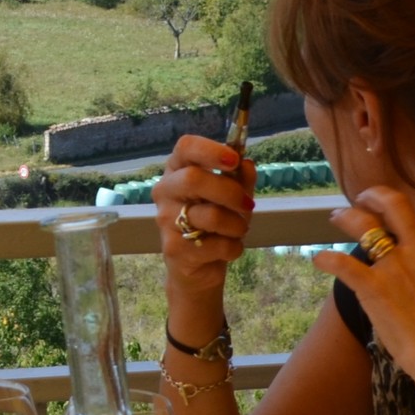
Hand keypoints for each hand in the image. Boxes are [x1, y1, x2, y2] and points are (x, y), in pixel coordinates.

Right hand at [153, 134, 253, 300]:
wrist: (199, 267)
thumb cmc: (215, 224)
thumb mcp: (233, 197)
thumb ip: (241, 179)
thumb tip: (247, 164)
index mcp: (178, 170)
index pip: (185, 147)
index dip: (210, 150)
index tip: (234, 159)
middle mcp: (165, 191)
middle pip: (193, 179)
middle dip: (230, 192)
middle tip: (249, 204)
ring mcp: (166, 220)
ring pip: (210, 215)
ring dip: (237, 225)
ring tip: (238, 230)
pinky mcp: (175, 249)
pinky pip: (217, 244)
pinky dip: (233, 248)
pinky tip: (227, 249)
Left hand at [313, 185, 414, 408]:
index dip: (413, 217)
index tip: (400, 221)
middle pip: (395, 205)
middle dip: (376, 196)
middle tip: (363, 200)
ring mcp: (395, 266)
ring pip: (364, 224)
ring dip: (347, 216)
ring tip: (336, 217)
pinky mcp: (373, 286)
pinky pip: (341, 263)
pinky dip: (326, 259)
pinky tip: (319, 260)